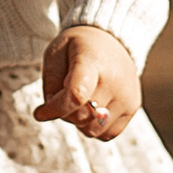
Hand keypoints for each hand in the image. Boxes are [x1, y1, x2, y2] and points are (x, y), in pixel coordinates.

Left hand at [33, 24, 139, 140]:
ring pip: (93, 130)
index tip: (39, 113)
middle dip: (63, 112)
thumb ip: (50, 83)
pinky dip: (94, 127)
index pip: (76, 95)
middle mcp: (114, 81)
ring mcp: (126, 96)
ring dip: (79, 122)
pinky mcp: (133, 107)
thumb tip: (48, 113)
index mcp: (92, 62)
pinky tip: (91, 108)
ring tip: (78, 101)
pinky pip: (107, 134)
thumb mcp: (56, 54)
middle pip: (81, 116)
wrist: (110, 39)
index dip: (54, 109)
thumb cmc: (77, 47)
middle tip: (61, 95)